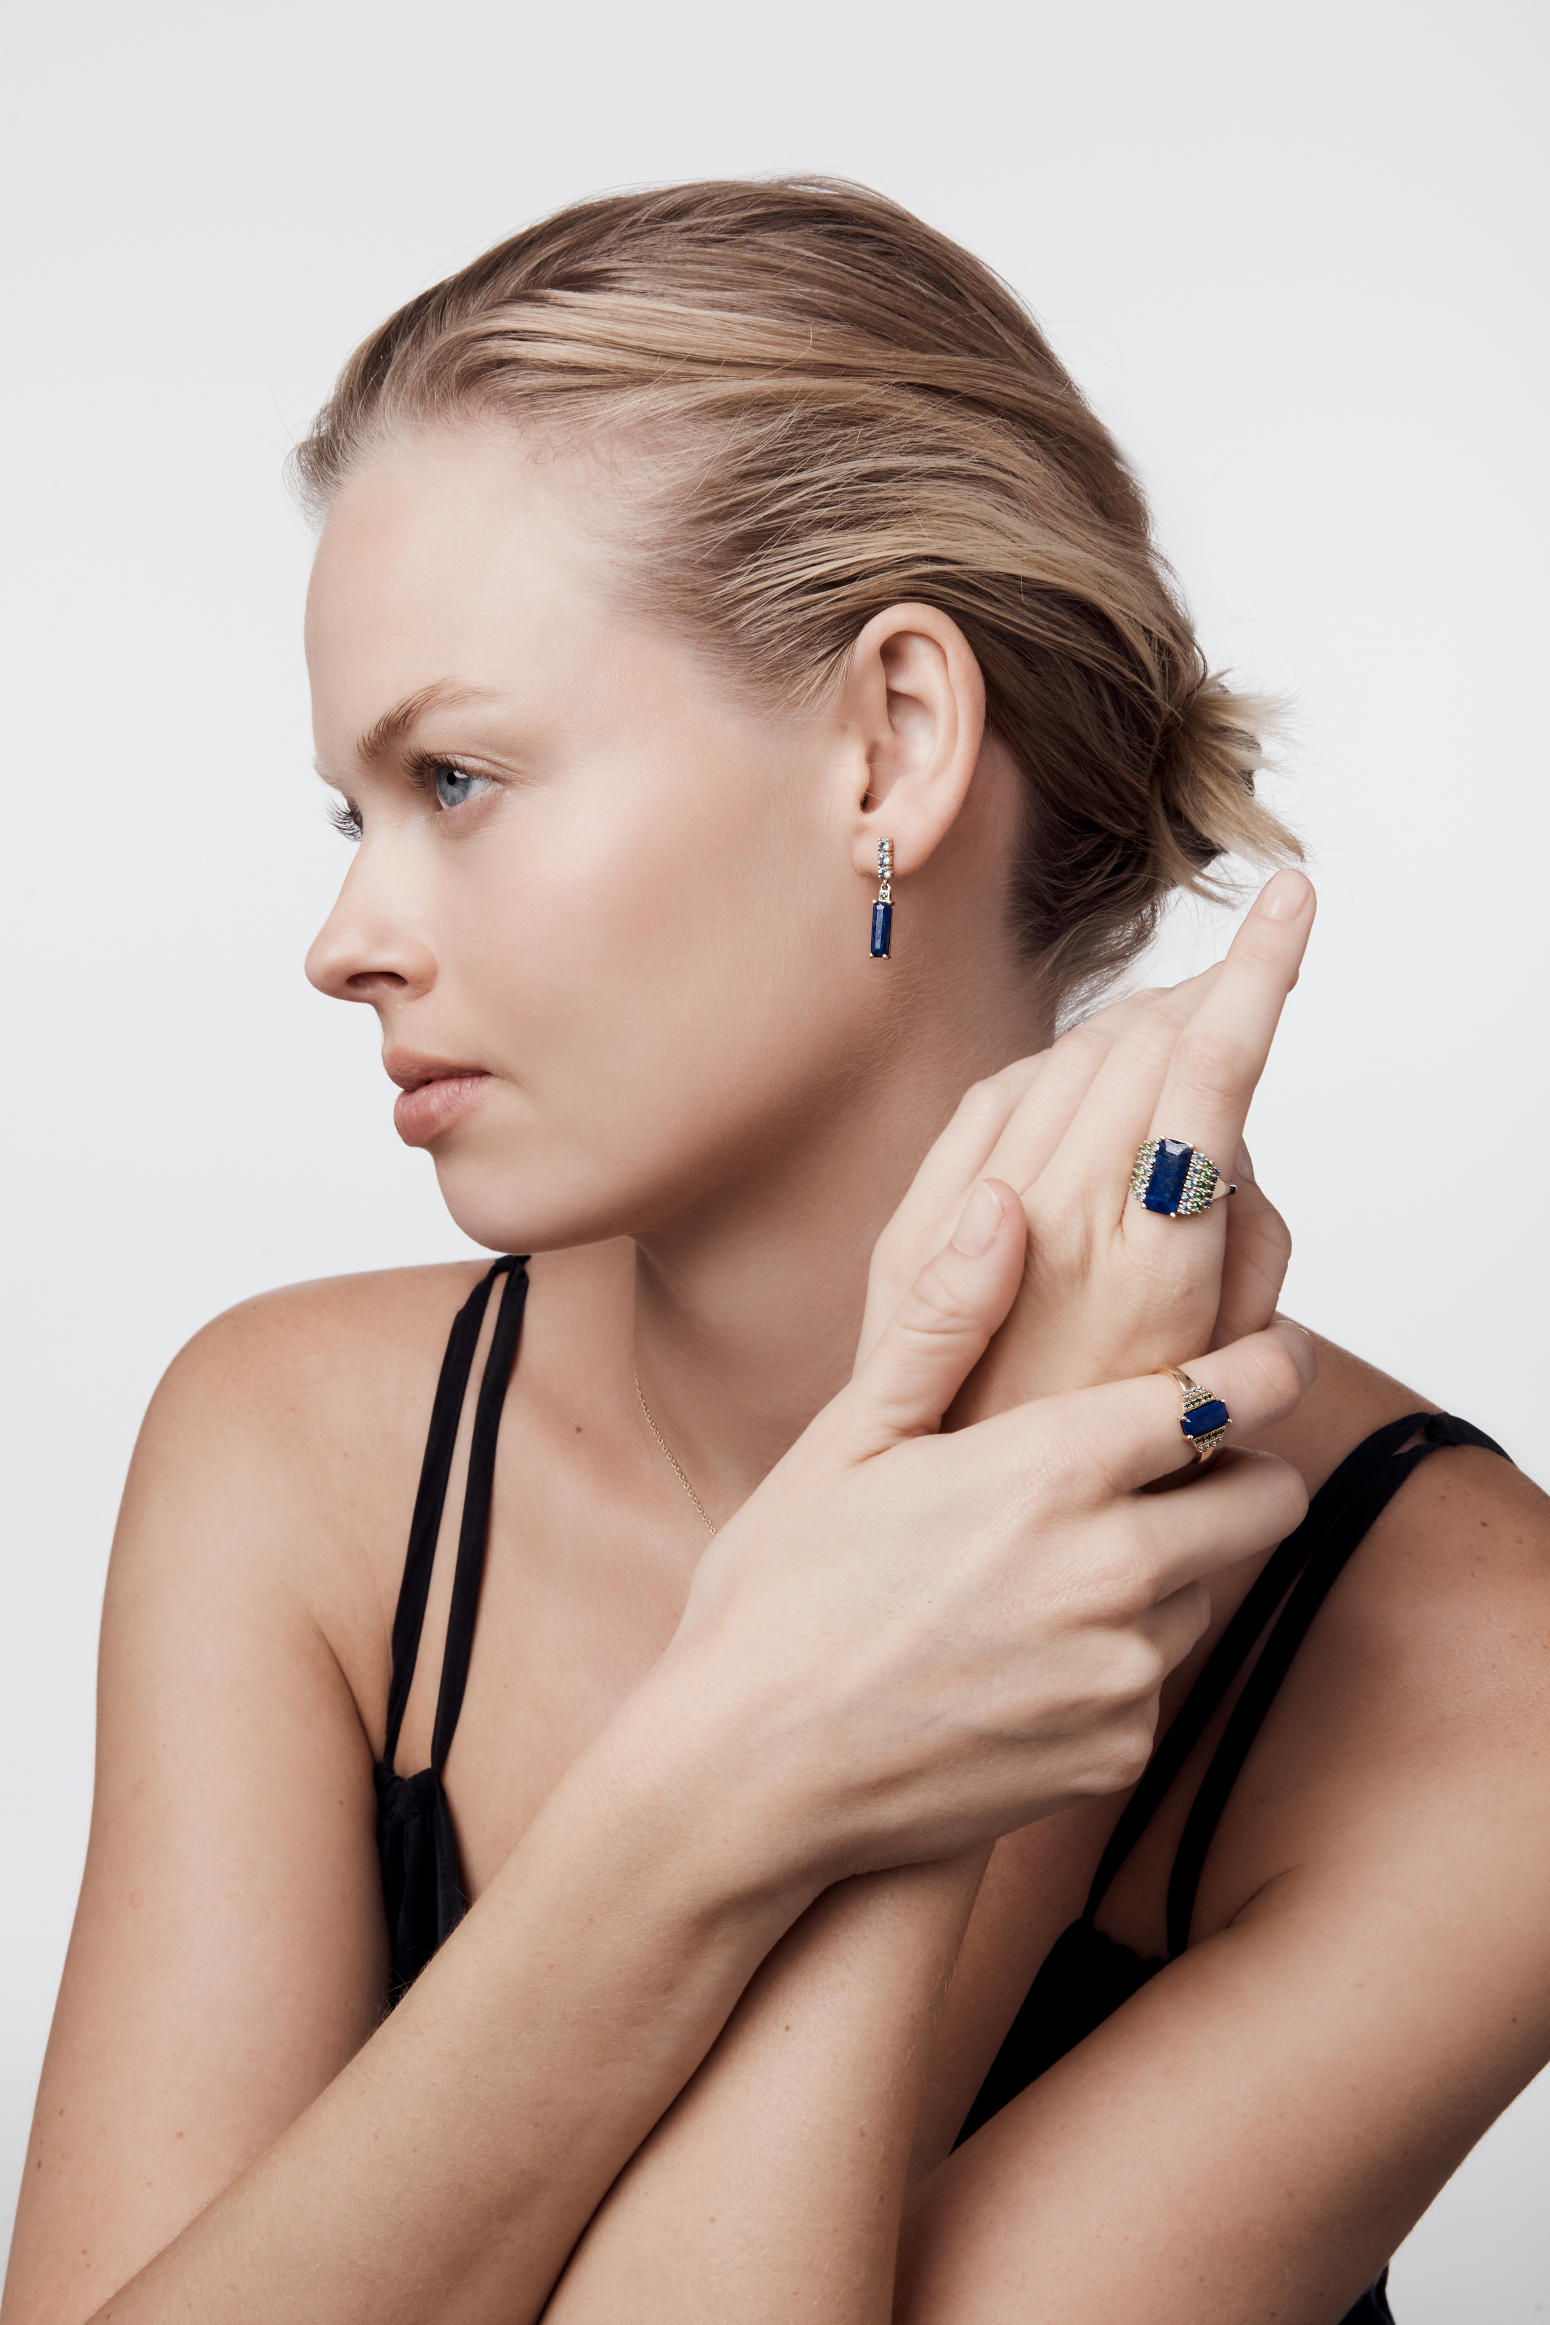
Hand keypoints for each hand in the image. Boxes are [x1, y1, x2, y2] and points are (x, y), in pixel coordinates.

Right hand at [646, 1177, 1310, 1887]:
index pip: (1231, 1394)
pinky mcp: (1115, 1754)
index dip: (1269, 1363)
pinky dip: (1114, 1664)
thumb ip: (944, 1318)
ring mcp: (1121, 1673)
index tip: (1275, 1349)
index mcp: (1052, 1469)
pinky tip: (1022, 1656)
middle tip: (1179, 1461)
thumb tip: (1002, 1203)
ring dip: (1168, 1569)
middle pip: (1267, 1498)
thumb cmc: (779, 1597)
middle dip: (1241, 1468)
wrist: (749, 1778)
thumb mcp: (848, 1439)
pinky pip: (1153, 1685)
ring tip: (1056, 1567)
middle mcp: (1112, 1570)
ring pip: (1207, 1592)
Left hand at [858, 870, 1315, 1414]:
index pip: (1204, 1073)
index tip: (1291, 897)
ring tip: (1174, 1037)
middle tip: (1242, 977)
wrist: (953, 1540)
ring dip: (1126, 1033)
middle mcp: (1058, 1219)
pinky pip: (991, 1108)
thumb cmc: (1110, 1467)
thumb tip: (1228, 1155)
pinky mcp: (920, 1232)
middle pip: (1135, 1048)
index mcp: (1149, 1258)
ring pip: (1066, 1063)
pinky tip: (1073, 1087)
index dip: (1255, 976)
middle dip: (1195, 1002)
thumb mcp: (1215, 1380)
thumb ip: (1241, 1259)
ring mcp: (978, 1220)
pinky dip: (1045, 1077)